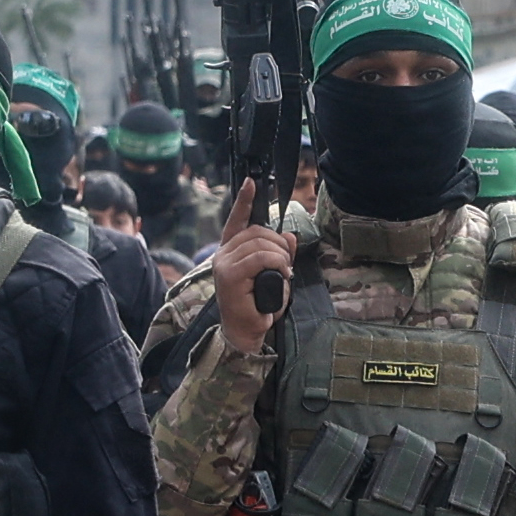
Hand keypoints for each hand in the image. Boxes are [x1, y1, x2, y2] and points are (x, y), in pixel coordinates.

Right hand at [211, 188, 293, 345]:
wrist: (247, 332)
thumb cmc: (258, 306)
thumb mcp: (275, 276)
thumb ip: (281, 255)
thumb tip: (291, 235)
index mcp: (231, 252)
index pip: (236, 221)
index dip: (244, 201)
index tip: (251, 182)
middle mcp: (223, 256)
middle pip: (256, 231)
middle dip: (279, 243)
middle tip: (286, 263)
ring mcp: (224, 265)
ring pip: (260, 244)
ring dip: (280, 256)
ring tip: (283, 272)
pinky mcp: (230, 276)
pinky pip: (260, 258)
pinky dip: (277, 263)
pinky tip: (281, 275)